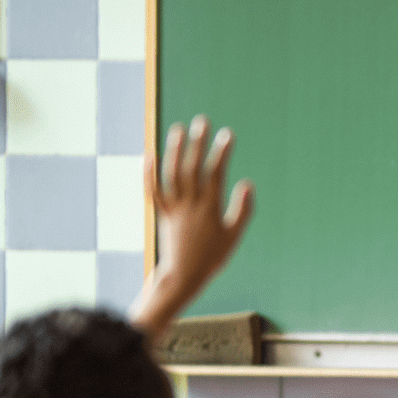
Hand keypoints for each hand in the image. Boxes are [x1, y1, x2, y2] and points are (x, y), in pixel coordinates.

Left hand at [150, 116, 254, 293]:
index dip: (221, 152)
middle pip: (192, 168)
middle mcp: (190, 204)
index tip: (227, 134)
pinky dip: (150, 172)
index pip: (216, 173)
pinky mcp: (161, 214)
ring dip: (175, 150)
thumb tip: (247, 183)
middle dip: (197, 143)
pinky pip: (153, 190)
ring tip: (178, 129)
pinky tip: (150, 154)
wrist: (183, 276)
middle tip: (202, 121)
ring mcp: (173, 208)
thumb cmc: (213, 258)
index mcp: (210, 208)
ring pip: (172, 174)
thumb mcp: (234, 236)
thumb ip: (242, 209)